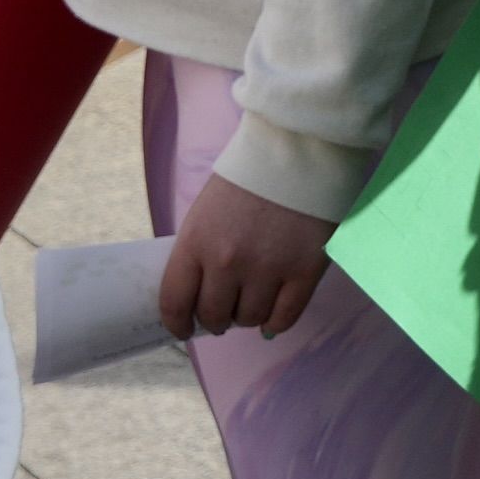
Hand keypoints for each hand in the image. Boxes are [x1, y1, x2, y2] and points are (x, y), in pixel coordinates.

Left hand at [160, 171, 337, 340]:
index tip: (184, 329)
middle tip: (225, 312)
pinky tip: (272, 318)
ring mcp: (267, 269)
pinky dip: (274, 324)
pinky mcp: (304, 271)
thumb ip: (199, 251)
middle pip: (214, 315)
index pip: (174, 302)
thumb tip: (203, 292)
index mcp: (195, 242)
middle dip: (216, 319)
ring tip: (253, 303)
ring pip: (250, 318)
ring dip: (247, 316)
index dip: (177, 324)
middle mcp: (227, 262)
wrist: (300, 149)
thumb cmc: (248, 176)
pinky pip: (284, 317)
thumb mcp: (206, 211)